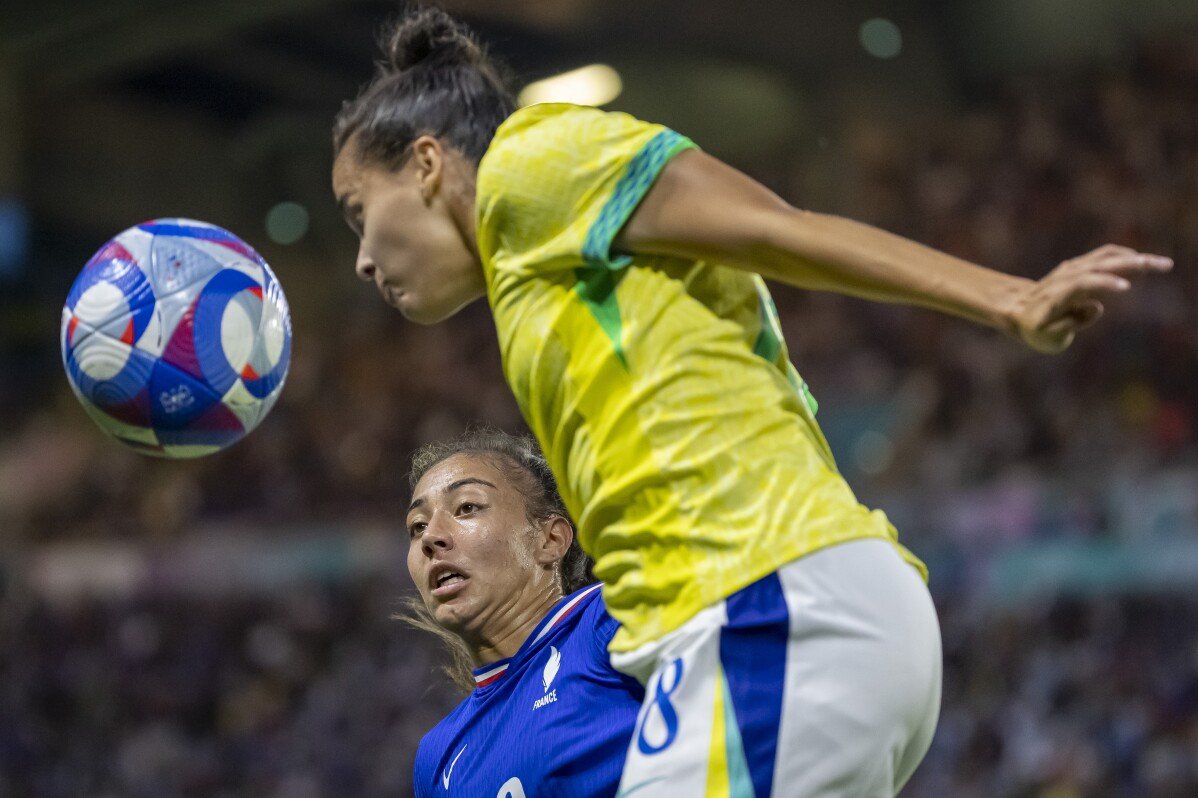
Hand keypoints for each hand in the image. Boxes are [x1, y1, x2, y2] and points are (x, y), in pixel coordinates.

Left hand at [1008, 245, 1173, 353]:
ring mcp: (1073, 268)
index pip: (1082, 284)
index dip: (1103, 285)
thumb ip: (1070, 325)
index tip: (1125, 288)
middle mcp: (1066, 277)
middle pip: (1100, 266)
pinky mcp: (1080, 266)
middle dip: (1131, 265)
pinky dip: (1123, 255)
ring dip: (1135, 259)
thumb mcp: (1048, 336)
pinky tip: (1142, 260)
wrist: (1018, 309)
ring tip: (1161, 264)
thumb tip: (1096, 307)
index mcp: (1058, 295)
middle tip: (1161, 267)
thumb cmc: (1035, 328)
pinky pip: (1104, 256)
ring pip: (1106, 258)